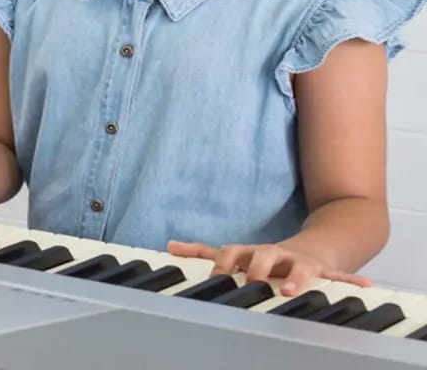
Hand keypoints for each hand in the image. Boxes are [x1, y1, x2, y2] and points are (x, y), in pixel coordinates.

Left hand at [166, 240, 373, 296]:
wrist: (312, 245)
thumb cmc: (266, 257)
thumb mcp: (236, 253)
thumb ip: (204, 252)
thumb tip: (170, 246)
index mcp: (251, 253)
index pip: (232, 253)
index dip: (223, 264)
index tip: (214, 278)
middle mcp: (274, 255)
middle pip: (263, 256)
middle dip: (258, 269)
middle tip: (252, 283)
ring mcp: (300, 262)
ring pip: (299, 267)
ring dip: (297, 278)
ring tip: (292, 290)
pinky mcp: (325, 270)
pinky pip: (342, 275)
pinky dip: (353, 280)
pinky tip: (366, 285)